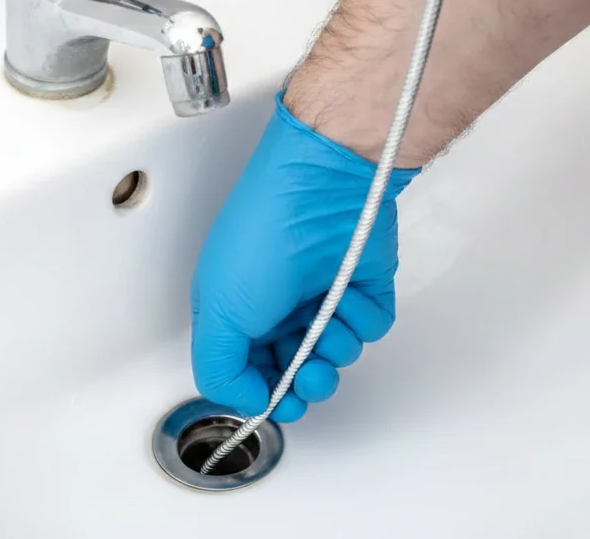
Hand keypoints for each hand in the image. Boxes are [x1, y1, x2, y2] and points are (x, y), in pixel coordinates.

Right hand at [190, 92, 418, 421]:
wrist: (322, 188)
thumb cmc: (264, 233)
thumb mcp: (217, 311)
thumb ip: (220, 370)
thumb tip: (249, 400)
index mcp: (236, 308)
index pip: (249, 370)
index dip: (264, 393)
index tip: (275, 401)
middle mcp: (279, 304)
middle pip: (297, 370)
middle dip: (305, 382)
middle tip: (307, 375)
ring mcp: (324, 294)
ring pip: (337, 354)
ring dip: (334, 349)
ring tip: (327, 323)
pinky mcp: (364, 285)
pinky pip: (372, 326)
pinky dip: (363, 319)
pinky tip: (348, 294)